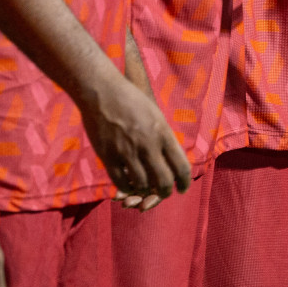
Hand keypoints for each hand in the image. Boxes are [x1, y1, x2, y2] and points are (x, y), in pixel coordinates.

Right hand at [81, 74, 191, 211]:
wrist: (103, 93)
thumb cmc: (132, 101)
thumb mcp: (156, 116)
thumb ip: (164, 137)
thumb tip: (171, 158)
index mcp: (164, 134)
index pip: (181, 166)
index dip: (184, 182)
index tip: (182, 188)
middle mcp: (149, 145)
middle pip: (163, 181)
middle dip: (165, 192)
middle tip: (164, 194)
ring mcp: (128, 152)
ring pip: (142, 185)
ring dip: (144, 191)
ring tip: (145, 190)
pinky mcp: (108, 156)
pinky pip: (120, 182)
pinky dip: (125, 189)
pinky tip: (127, 187)